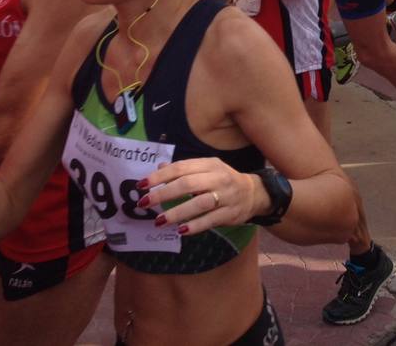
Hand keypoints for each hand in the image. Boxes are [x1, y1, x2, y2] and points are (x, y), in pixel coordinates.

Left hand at [137, 157, 262, 235]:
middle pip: (188, 184)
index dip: (160, 176)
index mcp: (210, 164)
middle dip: (163, 194)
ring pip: (199, 203)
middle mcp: (218, 178)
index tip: (142, 185)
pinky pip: (210, 220)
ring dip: (177, 212)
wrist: (253, 193)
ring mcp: (225, 196)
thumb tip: (159, 168)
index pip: (181, 167)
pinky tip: (181, 231)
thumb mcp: (207, 169)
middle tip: (144, 203)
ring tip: (159, 220)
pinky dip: (194, 226)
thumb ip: (184, 169)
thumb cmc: (223, 180)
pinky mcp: (230, 214)